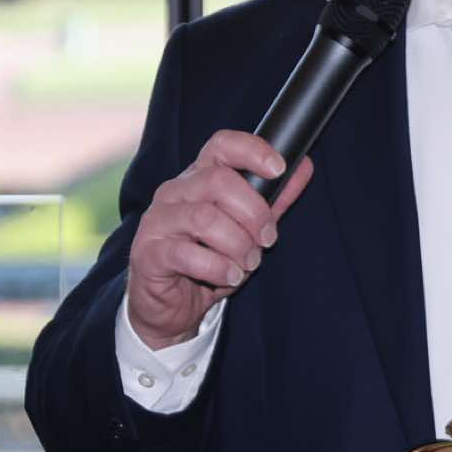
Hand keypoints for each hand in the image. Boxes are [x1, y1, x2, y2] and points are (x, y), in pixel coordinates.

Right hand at [125, 131, 314, 349]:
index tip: (279, 169)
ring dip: (238, 245)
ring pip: (204, 218)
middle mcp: (174, 192)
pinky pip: (186, 253)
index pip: (222, 145)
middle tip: (267, 240)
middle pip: (218, 181)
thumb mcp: (247, 229)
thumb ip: (273, 199)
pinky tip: (228, 276)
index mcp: (198, 177)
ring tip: (247, 264)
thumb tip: (303, 166)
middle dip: (254, 213)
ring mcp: (157, 221)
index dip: (252, 151)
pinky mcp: (147, 252)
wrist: (170, 306)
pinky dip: (217, 267)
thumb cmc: (208, 261)